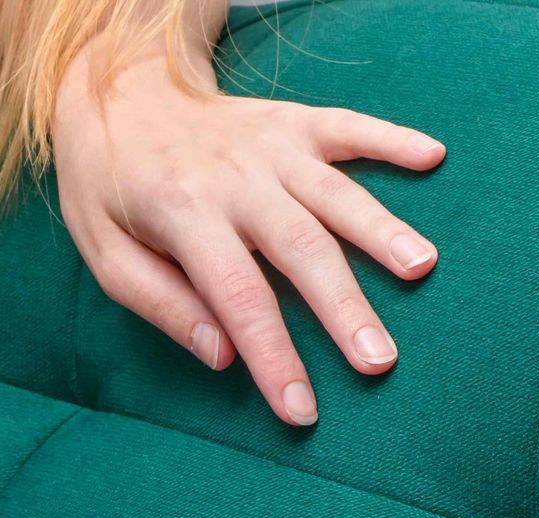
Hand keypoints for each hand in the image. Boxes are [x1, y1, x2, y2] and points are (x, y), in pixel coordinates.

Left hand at [51, 41, 444, 427]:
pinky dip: (391, 138)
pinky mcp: (292, 122)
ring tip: (422, 268)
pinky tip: (434, 156)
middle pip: (299, 248)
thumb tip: (222, 357)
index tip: (301, 410)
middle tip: (379, 361)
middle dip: (343, 307)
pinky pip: (347, 127)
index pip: (237, 297)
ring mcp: (268, 146)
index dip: (273, 356)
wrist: (110, 87)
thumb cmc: (108, 185)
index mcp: (182, 214)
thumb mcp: (105, 253)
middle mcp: (234, 177)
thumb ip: (161, 305)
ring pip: (334, 191)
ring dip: (381, 229)